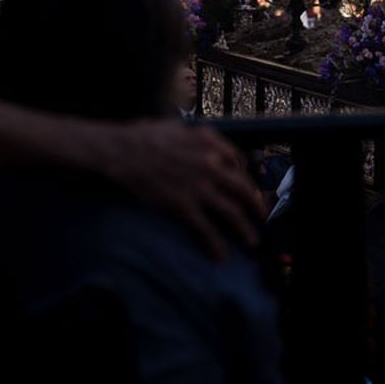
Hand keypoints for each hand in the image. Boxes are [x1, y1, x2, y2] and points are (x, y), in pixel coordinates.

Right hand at [104, 120, 263, 258]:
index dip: (246, 176)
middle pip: (244, 188)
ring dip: (246, 229)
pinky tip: (220, 256)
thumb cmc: (144, 136)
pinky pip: (207, 231)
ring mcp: (199, 187)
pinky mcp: (184, 207)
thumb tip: (209, 147)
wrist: (121, 152)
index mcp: (210, 142)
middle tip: (263, 216)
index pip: (238, 161)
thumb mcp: (178, 127)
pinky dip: (217, 246)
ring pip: (233, 212)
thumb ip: (198, 137)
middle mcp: (211, 164)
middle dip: (257, 205)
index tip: (247, 187)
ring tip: (252, 241)